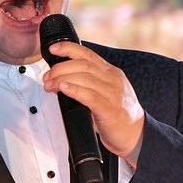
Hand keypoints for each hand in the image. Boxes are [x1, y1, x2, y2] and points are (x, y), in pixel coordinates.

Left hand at [42, 42, 144, 163]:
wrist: (135, 134)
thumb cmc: (116, 113)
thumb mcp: (104, 91)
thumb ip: (87, 83)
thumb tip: (59, 79)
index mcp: (110, 72)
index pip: (88, 54)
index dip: (68, 49)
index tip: (53, 49)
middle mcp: (112, 79)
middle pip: (83, 65)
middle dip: (60, 68)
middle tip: (47, 77)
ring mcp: (113, 94)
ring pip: (84, 78)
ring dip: (62, 79)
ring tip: (49, 85)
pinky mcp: (110, 110)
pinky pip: (90, 97)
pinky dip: (74, 90)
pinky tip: (63, 88)